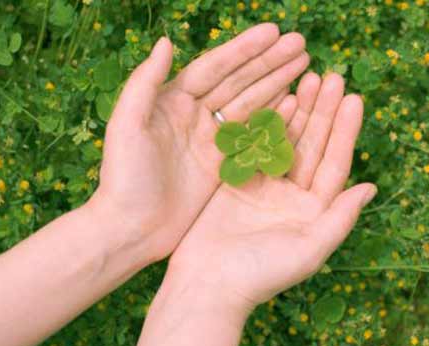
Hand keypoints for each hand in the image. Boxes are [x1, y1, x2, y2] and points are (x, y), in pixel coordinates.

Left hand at [87, 24, 309, 264]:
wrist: (131, 229)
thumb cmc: (123, 178)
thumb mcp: (125, 126)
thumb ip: (144, 83)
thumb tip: (167, 42)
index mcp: (172, 101)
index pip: (214, 68)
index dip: (244, 50)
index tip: (274, 33)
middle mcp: (194, 116)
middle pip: (237, 82)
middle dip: (268, 62)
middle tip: (301, 45)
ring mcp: (210, 141)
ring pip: (249, 105)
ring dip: (275, 84)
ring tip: (304, 66)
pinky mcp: (221, 165)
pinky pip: (252, 137)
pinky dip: (273, 120)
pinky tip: (293, 104)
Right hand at [168, 72, 376, 309]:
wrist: (206, 283)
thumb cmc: (260, 273)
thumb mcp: (309, 250)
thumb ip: (340, 218)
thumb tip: (371, 188)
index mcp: (312, 211)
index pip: (334, 164)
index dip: (345, 131)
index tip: (353, 99)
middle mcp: (290, 196)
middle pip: (311, 146)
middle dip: (322, 113)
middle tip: (331, 77)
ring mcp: (262, 186)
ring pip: (283, 141)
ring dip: (297, 112)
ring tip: (307, 79)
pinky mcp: (235, 181)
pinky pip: (253, 146)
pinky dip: (263, 123)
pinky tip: (274, 99)